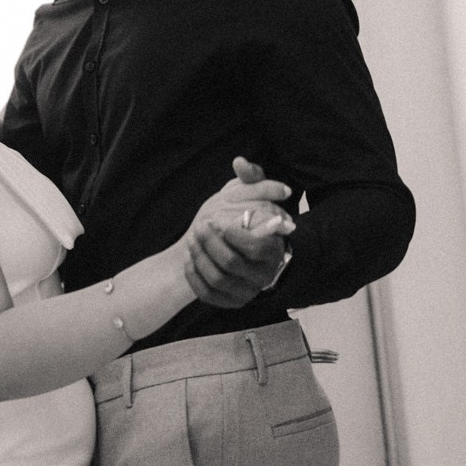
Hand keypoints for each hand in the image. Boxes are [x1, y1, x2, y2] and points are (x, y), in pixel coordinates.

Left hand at [180, 157, 295, 308]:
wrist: (242, 252)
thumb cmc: (249, 220)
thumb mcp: (253, 196)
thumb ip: (251, 178)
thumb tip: (239, 162)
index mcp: (275, 251)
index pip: (256, 248)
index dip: (234, 234)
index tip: (217, 220)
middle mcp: (264, 276)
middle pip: (231, 263)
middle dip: (209, 243)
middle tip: (198, 227)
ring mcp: (247, 292)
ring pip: (217, 279)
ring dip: (199, 257)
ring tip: (191, 240)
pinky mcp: (230, 302)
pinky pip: (208, 294)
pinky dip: (194, 276)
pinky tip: (190, 259)